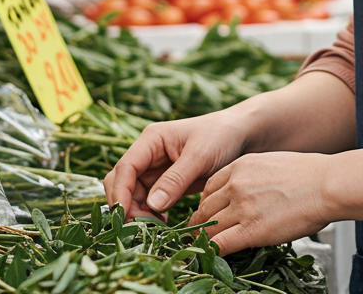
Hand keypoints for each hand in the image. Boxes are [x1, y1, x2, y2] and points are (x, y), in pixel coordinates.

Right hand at [103, 111, 247, 219]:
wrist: (241, 135)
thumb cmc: (221, 136)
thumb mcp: (200, 156)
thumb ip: (176, 179)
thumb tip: (152, 205)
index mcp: (152, 140)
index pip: (125, 168)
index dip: (121, 194)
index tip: (126, 218)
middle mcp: (148, 153)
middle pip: (122, 183)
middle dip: (127, 206)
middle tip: (144, 227)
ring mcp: (155, 168)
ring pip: (132, 195)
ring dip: (138, 213)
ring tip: (157, 227)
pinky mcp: (164, 182)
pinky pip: (147, 201)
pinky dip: (150, 213)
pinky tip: (163, 222)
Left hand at [190, 151, 331, 255]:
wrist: (327, 185)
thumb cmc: (308, 175)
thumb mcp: (271, 163)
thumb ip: (250, 176)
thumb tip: (242, 194)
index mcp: (241, 165)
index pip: (209, 187)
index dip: (206, 204)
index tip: (208, 214)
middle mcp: (237, 183)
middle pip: (204, 208)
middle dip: (202, 223)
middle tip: (203, 234)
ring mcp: (242, 206)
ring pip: (208, 228)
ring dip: (205, 240)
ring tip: (206, 248)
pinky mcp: (251, 229)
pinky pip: (220, 244)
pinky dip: (214, 252)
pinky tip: (217, 256)